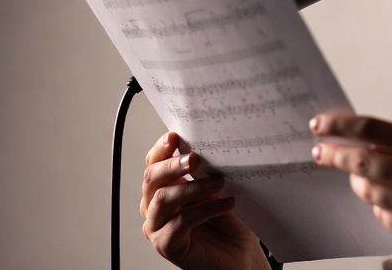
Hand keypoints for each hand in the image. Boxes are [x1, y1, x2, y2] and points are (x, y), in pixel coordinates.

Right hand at [140, 132, 268, 269]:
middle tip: (196, 158)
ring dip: (192, 187)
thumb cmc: (229, 221)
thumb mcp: (219, 188)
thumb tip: (214, 144)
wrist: (239, 254)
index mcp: (165, 187)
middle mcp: (155, 206)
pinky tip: (226, 204)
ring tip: (218, 182)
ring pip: (163, 199)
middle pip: (151, 179)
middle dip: (173, 165)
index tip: (175, 136)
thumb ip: (209, 169)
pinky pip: (180, 223)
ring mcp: (157, 227)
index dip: (161, 149)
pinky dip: (205, 210)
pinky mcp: (166, 245)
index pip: (154, 163)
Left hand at [309, 113, 391, 259]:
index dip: (340, 125)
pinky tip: (387, 198)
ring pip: (366, 190)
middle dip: (333, 155)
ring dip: (356, 180)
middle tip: (318, 151)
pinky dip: (378, 204)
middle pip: (359, 162)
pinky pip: (381, 214)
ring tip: (356, 175)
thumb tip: (370, 144)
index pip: (370, 130)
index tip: (320, 123)